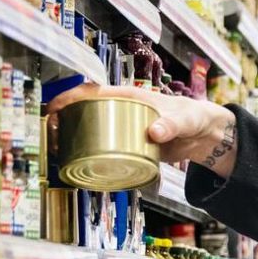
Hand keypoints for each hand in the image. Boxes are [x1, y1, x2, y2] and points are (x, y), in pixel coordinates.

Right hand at [47, 84, 239, 177]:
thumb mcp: (184, 118)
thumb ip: (171, 124)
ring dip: (74, 140)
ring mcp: (124, 129)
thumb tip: (154, 132)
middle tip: (53, 138)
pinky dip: (93, 156)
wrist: (205, 135)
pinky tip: (83, 165)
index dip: (69, 98)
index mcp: (129, 97)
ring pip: (93, 132)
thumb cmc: (194, 116)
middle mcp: (122, 111)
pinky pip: (107, 149)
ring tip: (60, 152)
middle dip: (64, 122)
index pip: (92, 93)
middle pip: (84, 113)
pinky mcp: (130, 146)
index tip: (53, 109)